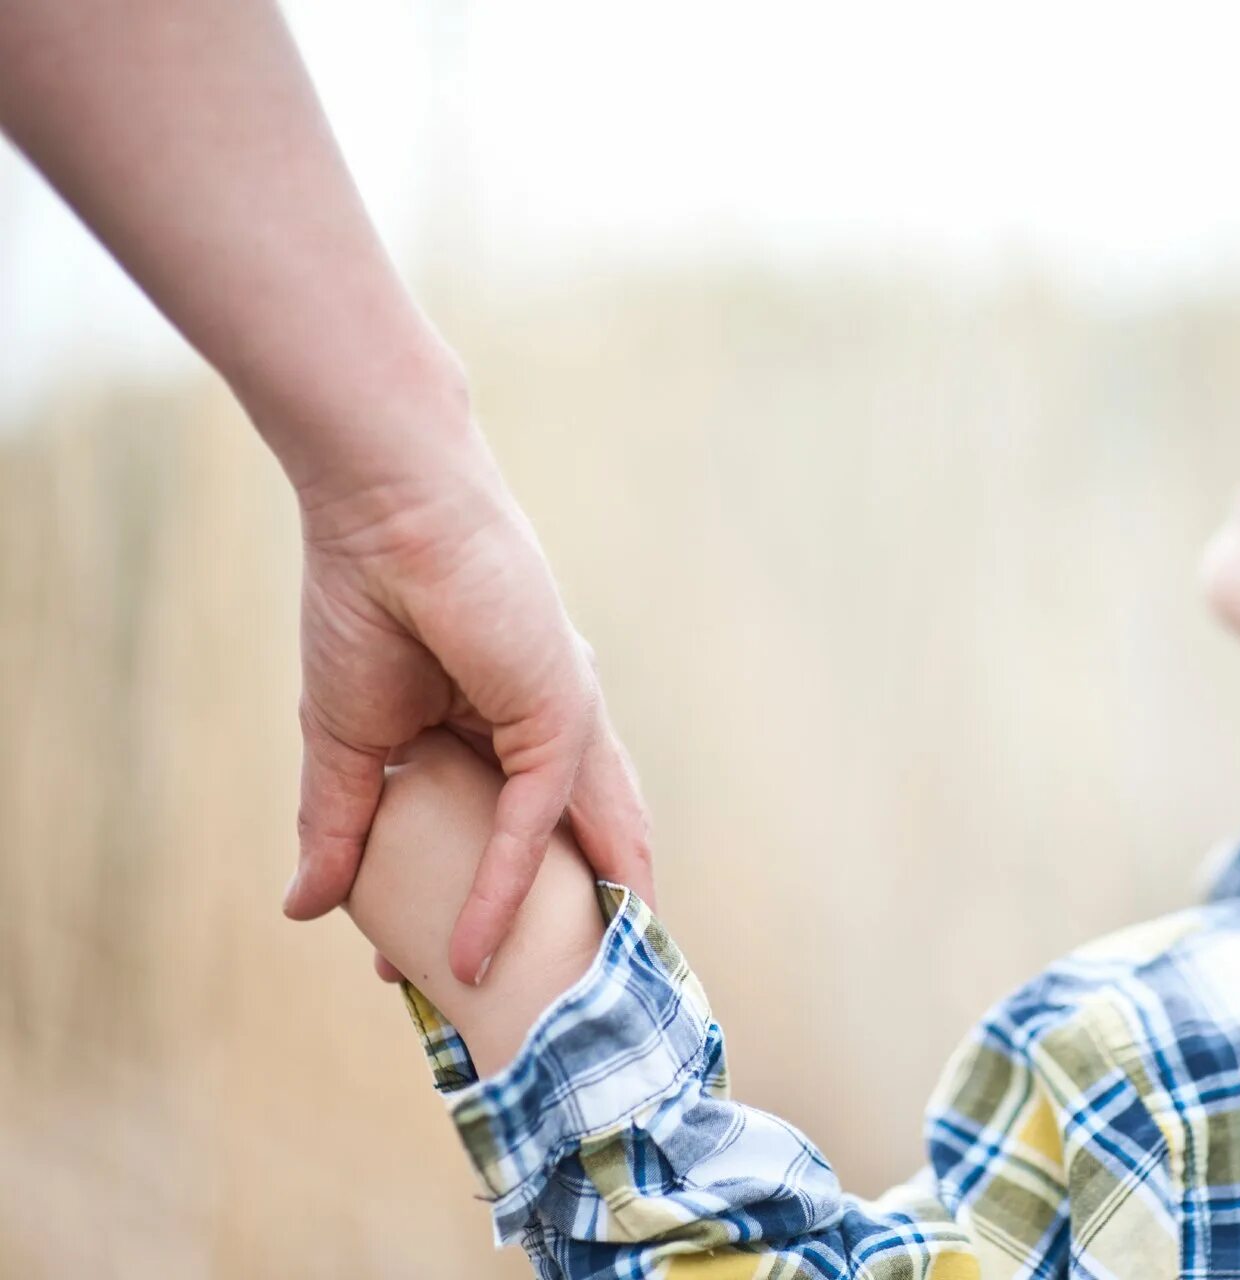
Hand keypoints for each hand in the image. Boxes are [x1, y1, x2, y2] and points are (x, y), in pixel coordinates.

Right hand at [283, 430, 653, 983]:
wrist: (383, 515)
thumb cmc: (365, 603)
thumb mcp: (345, 741)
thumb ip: (339, 825)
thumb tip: (304, 909)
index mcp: (510, 732)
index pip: (516, 841)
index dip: (488, 911)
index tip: (440, 976)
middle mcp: (554, 735)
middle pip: (574, 853)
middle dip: (561, 931)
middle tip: (540, 1012)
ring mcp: (565, 727)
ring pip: (586, 850)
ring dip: (578, 930)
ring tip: (564, 1012)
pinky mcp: (559, 717)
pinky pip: (534, 823)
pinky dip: (506, 889)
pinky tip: (476, 950)